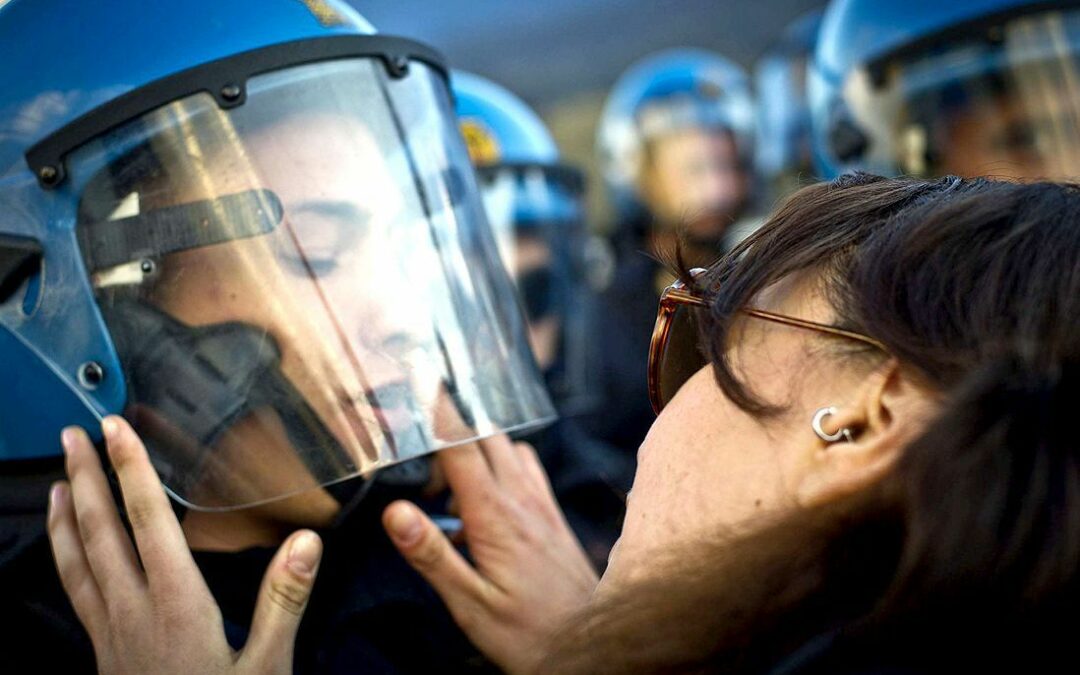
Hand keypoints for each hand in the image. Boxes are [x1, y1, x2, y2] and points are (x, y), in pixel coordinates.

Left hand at [47, 415, 321, 674]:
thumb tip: (306, 541)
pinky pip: (74, 591)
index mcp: (176, 604)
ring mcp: (111, 633)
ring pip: (76, 560)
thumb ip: (284, 600)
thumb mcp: (267, 665)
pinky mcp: (103, 652)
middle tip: (74, 434)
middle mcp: (133, 610)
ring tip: (60, 478)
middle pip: (100, 531)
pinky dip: (64, 557)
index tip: (118, 428)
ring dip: (67, 514)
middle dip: (87, 476)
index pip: (147, 521)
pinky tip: (68, 550)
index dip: (132, 470)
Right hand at [382, 435, 598, 673]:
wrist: (591, 644)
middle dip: (449, 430)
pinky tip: (485, 492)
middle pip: (483, 435)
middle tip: (419, 456)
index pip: (460, 447)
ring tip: (446, 482)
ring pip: (506, 446)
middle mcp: (522, 498)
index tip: (417, 384)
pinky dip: (501, 461)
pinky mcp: (551, 513)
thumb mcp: (470, 604)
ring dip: (475, 447)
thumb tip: (396, 512)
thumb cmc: (529, 632)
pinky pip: (526, 466)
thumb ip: (433, 556)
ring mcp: (541, 502)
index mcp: (494, 516)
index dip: (437, 412)